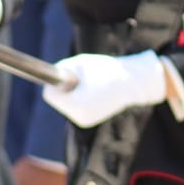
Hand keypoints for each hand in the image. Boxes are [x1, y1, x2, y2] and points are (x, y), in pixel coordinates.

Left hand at [43, 50, 169, 128]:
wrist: (134, 82)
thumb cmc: (107, 70)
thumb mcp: (80, 63)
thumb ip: (62, 69)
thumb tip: (51, 76)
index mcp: (76, 105)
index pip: (50, 94)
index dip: (54, 81)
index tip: (65, 73)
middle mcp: (79, 117)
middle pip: (57, 100)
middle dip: (64, 88)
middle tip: (81, 77)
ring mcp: (85, 121)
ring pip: (65, 104)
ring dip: (71, 92)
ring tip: (90, 83)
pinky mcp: (89, 120)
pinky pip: (75, 107)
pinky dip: (79, 98)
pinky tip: (92, 90)